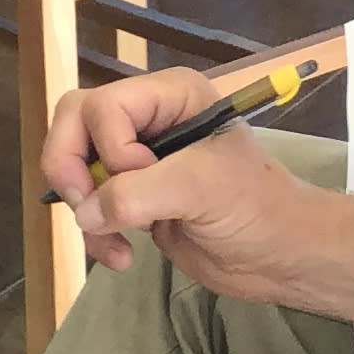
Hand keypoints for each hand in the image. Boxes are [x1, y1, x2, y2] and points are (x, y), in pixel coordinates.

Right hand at [39, 67, 314, 287]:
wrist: (281, 257)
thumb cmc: (255, 209)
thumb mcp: (199, 188)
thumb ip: (136, 193)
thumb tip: (83, 213)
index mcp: (169, 96)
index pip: (101, 107)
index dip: (110, 149)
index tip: (143, 180)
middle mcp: (147, 118)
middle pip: (73, 126)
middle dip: (72, 171)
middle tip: (87, 208)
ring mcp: (137, 159)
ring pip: (73, 168)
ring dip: (85, 212)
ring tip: (115, 244)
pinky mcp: (132, 197)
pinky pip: (88, 205)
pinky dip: (95, 234)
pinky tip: (122, 256)